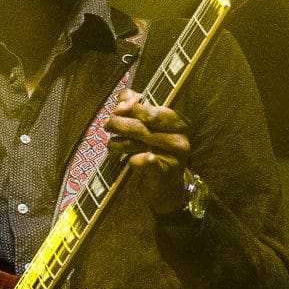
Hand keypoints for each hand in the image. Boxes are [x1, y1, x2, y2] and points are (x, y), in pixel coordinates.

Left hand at [105, 89, 190, 213]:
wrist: (165, 187)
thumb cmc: (153, 150)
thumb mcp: (148, 125)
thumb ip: (135, 105)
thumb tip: (122, 102)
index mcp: (178, 121)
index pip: (153, 109)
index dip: (132, 106)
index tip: (117, 109)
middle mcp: (180, 137)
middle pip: (143, 125)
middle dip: (120, 123)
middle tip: (108, 125)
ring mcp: (175, 156)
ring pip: (138, 142)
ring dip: (117, 143)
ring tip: (111, 145)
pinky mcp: (166, 173)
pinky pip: (146, 161)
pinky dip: (135, 160)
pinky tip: (131, 161)